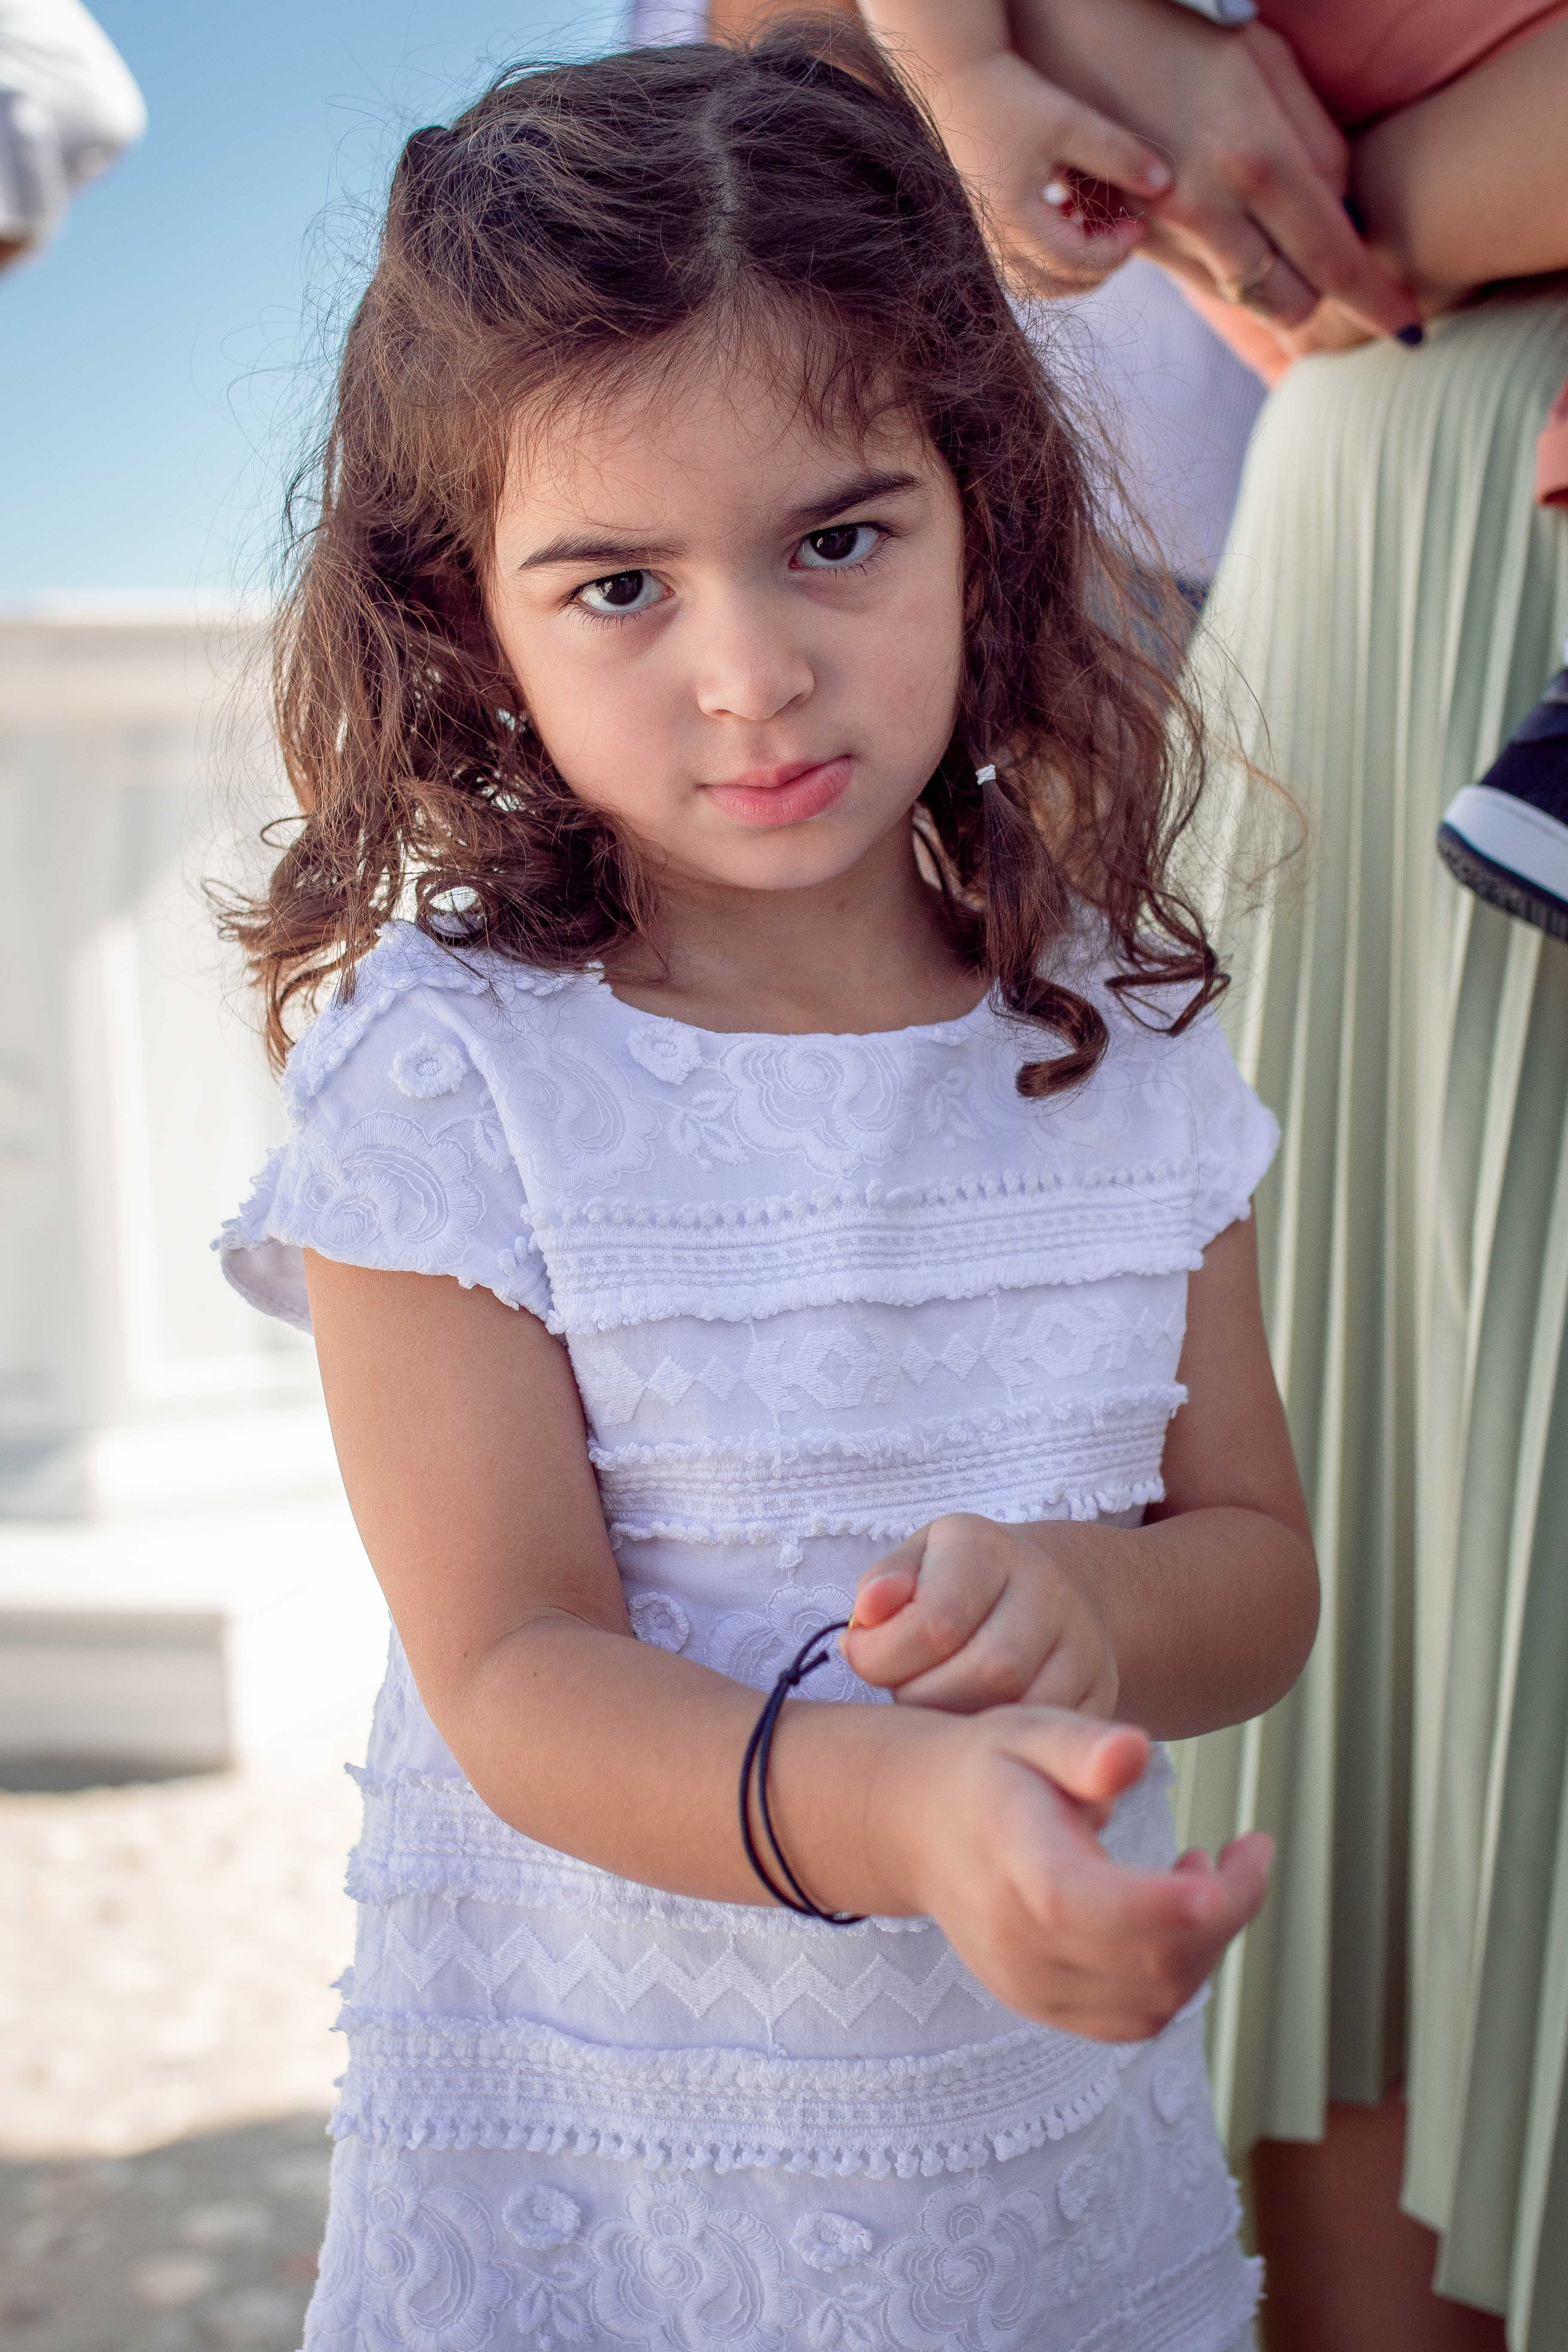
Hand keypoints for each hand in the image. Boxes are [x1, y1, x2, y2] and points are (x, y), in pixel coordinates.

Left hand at [841, 1512, 1119, 1716]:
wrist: (1046, 1588)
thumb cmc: (956, 1581)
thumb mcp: (914, 1562)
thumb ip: (883, 1584)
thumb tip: (869, 1610)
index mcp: (987, 1549)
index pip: (935, 1621)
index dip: (882, 1655)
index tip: (861, 1655)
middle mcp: (1047, 1589)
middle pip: (985, 1671)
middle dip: (923, 1696)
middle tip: (902, 1690)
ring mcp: (1083, 1642)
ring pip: (1021, 1710)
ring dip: (960, 1723)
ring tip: (935, 1707)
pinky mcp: (1100, 1690)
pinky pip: (1051, 1734)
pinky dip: (1004, 1743)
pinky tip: (973, 1729)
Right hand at [878, 1703, 1273, 2037]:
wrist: (918, 1826)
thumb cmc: (986, 1769)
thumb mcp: (1028, 1730)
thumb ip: (1084, 1745)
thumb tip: (1135, 1753)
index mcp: (1020, 1870)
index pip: (1106, 1909)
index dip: (1183, 1902)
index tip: (1243, 1858)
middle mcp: (1021, 1945)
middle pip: (1155, 1963)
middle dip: (1227, 1911)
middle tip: (1249, 1852)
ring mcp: (1031, 1985)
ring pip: (1154, 2002)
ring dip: (1206, 1946)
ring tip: (1206, 1878)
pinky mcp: (1044, 2004)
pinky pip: (1133, 2019)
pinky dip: (1176, 1978)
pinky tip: (1175, 1918)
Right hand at [897, 45, 1173, 292]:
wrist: (957, 80)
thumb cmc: (1013, 95)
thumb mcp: (1072, 122)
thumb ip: (1118, 154)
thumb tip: (1163, 186)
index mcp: (1015, 220)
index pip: (1077, 262)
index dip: (1116, 250)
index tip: (1140, 224)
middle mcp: (995, 239)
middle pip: (1056, 285)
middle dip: (1097, 268)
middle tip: (1125, 235)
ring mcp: (985, 238)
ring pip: (1035, 284)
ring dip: (1072, 270)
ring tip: (1098, 232)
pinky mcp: (983, 227)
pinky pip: (1018, 267)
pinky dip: (1049, 259)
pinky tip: (1068, 220)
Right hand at [1011, 0, 1421, 339]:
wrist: (1054, 27)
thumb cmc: (1172, 24)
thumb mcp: (1262, 58)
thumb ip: (1313, 137)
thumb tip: (1340, 206)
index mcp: (1258, 155)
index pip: (1337, 258)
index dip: (1377, 301)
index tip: (1409, 330)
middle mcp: (1210, 208)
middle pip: (1290, 299)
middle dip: (1320, 296)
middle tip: (1334, 272)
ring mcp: (1161, 231)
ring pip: (1242, 297)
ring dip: (1272, 285)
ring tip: (1280, 248)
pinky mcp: (1127, 239)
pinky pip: (1197, 281)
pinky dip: (1227, 272)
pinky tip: (1229, 234)